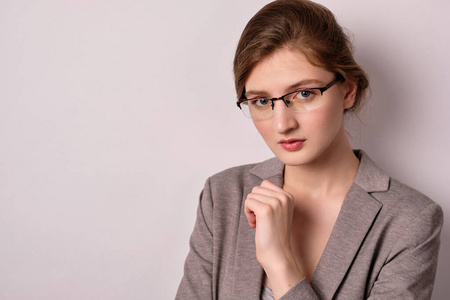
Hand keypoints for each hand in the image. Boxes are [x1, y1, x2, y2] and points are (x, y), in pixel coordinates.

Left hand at [244, 180, 302, 298]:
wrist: (278, 254)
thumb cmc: (274, 234)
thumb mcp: (278, 211)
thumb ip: (271, 198)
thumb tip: (256, 188)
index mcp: (289, 196)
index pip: (265, 184)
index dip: (260, 198)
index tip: (264, 213)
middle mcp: (284, 197)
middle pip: (257, 188)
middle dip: (254, 202)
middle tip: (259, 219)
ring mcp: (275, 203)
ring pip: (251, 195)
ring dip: (250, 208)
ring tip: (257, 222)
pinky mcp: (265, 210)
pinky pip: (248, 202)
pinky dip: (247, 213)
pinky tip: (254, 224)